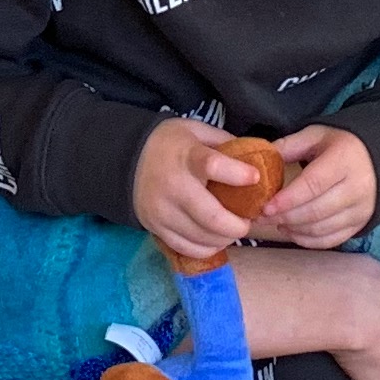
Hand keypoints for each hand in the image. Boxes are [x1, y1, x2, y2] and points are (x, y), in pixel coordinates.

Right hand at [131, 117, 268, 263]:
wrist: (123, 159)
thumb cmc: (168, 144)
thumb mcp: (195, 130)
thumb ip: (225, 143)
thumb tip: (256, 157)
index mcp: (186, 156)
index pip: (213, 166)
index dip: (238, 174)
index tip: (256, 178)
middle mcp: (173, 186)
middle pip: (211, 217)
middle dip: (238, 225)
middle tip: (247, 221)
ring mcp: (162, 211)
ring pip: (202, 238)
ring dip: (225, 238)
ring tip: (232, 230)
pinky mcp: (156, 228)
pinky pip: (187, 248)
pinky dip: (207, 248)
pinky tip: (215, 240)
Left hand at [256, 124, 379, 249]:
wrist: (378, 159)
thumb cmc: (342, 145)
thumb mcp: (316, 135)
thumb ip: (288, 146)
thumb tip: (259, 159)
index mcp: (344, 161)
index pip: (313, 185)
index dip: (288, 199)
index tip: (266, 206)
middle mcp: (356, 188)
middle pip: (315, 211)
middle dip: (284, 216)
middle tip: (261, 216)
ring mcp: (360, 210)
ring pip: (321, 228)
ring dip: (293, 229)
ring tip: (274, 221)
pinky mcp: (360, 224)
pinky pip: (331, 240)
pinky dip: (308, 240)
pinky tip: (291, 231)